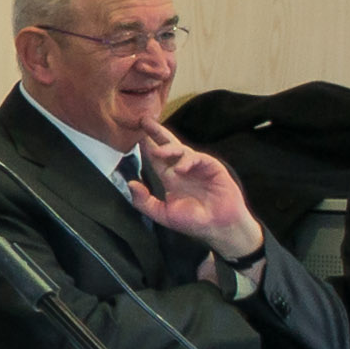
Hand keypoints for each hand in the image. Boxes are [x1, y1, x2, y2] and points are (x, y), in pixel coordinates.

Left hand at [122, 126, 264, 261]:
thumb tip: (130, 184)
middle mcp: (183, 169)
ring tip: (158, 152)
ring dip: (169, 149)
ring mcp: (198, 167)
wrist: (218, 227)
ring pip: (182, 150)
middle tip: (144, 121)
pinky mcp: (213, 168)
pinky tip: (180, 169)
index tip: (134, 134)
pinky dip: (188, 161)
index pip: (156, 158)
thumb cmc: (193, 222)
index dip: (147, 146)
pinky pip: (199, 158)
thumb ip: (144, 202)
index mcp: (171, 178)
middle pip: (168, 145)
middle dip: (157, 132)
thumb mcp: (163, 214)